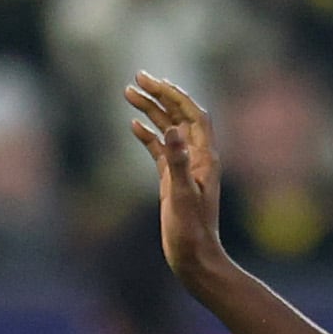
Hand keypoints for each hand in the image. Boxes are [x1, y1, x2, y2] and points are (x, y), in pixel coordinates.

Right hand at [125, 72, 224, 277]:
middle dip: (160, 94)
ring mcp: (184, 167)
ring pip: (167, 130)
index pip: (192, 115)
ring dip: (151, 110)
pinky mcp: (172, 179)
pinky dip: (148, 135)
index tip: (153, 81)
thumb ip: (177, 162)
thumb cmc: (191, 231)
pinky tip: (133, 124)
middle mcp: (196, 158)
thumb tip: (174, 129)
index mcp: (204, 157)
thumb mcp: (181, 195)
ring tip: (127, 92)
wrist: (194, 257)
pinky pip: (159, 150)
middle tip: (137, 76)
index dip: (175, 95)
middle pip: (180, 116)